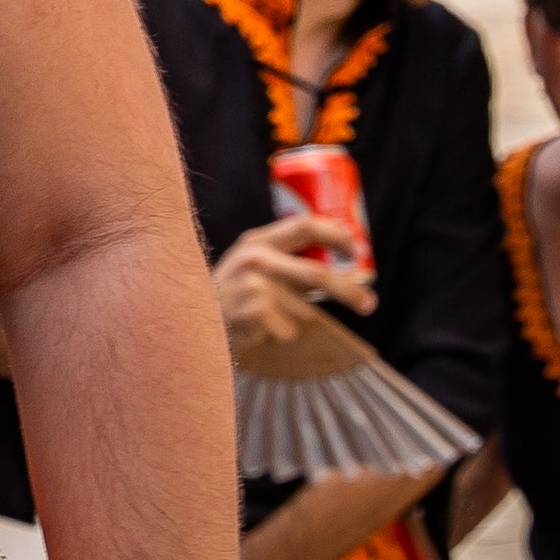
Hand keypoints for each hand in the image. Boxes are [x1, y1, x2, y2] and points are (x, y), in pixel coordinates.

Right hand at [212, 214, 369, 343]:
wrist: (191, 319)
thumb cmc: (234, 293)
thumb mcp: (254, 265)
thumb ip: (288, 260)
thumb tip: (343, 268)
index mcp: (259, 240)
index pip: (306, 225)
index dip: (338, 235)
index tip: (358, 251)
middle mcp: (256, 258)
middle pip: (318, 273)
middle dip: (349, 291)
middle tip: (369, 304)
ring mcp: (253, 285)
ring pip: (306, 309)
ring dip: (299, 319)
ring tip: (272, 317)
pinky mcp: (253, 313)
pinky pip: (291, 330)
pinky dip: (284, 335)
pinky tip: (261, 329)